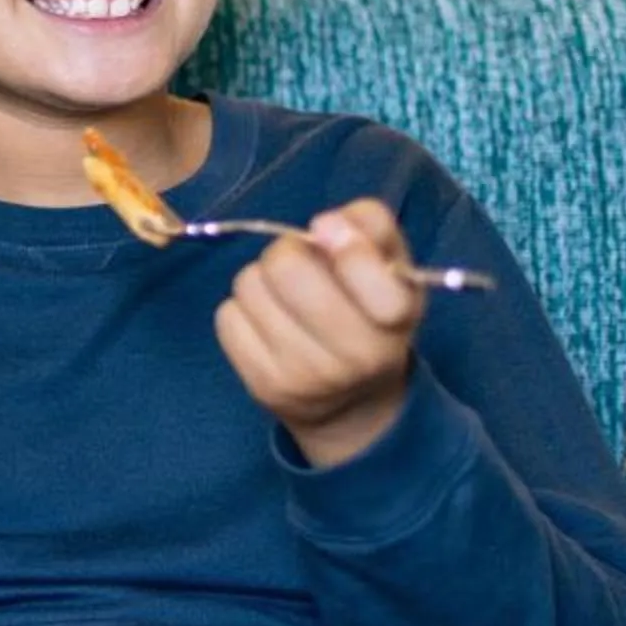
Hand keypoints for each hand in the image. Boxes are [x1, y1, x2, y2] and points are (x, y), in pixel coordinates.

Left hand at [214, 200, 423, 465]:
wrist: (349, 401)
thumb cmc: (371, 315)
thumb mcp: (393, 266)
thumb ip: (372, 227)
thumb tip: (326, 224)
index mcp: (397, 317)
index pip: (366, 271)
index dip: (345, 242)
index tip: (331, 231)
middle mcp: (355, 355)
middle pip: (286, 267)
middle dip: (289, 251)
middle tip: (303, 263)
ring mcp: (306, 375)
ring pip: (249, 286)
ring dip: (263, 279)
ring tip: (286, 295)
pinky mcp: (263, 386)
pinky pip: (227, 316)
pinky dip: (244, 310)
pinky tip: (270, 322)